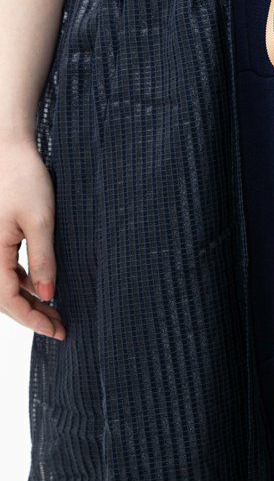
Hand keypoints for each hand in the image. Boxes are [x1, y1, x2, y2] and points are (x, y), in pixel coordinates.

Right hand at [0, 137, 64, 339]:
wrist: (9, 149)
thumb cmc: (24, 179)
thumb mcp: (41, 220)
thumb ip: (43, 259)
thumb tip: (49, 294)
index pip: (8, 301)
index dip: (33, 320)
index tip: (58, 330)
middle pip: (5, 297)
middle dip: (33, 315)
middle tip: (61, 326)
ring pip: (6, 284)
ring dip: (29, 300)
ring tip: (56, 311)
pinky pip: (6, 268)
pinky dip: (24, 282)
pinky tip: (44, 286)